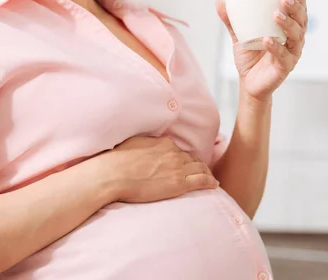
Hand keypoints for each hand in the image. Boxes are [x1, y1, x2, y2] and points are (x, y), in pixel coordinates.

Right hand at [100, 137, 218, 202]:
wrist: (114, 174)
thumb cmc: (117, 161)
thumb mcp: (132, 144)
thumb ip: (144, 144)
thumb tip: (144, 145)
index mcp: (163, 143)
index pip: (179, 150)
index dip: (184, 157)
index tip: (187, 162)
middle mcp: (173, 153)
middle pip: (191, 159)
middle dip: (198, 164)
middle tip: (202, 170)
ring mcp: (178, 168)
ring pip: (199, 168)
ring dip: (206, 172)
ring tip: (210, 178)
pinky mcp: (179, 183)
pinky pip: (201, 181)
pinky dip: (209, 182)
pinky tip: (214, 184)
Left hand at [216, 0, 307, 100]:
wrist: (248, 83)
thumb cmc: (250, 57)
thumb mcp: (240, 36)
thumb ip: (232, 20)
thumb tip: (219, 2)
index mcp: (288, 30)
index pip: (298, 12)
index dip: (299, 0)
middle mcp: (294, 41)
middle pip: (301, 22)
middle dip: (295, 8)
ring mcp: (291, 54)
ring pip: (295, 37)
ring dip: (287, 24)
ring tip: (276, 15)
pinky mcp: (285, 67)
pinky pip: (282, 55)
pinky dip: (275, 46)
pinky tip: (267, 39)